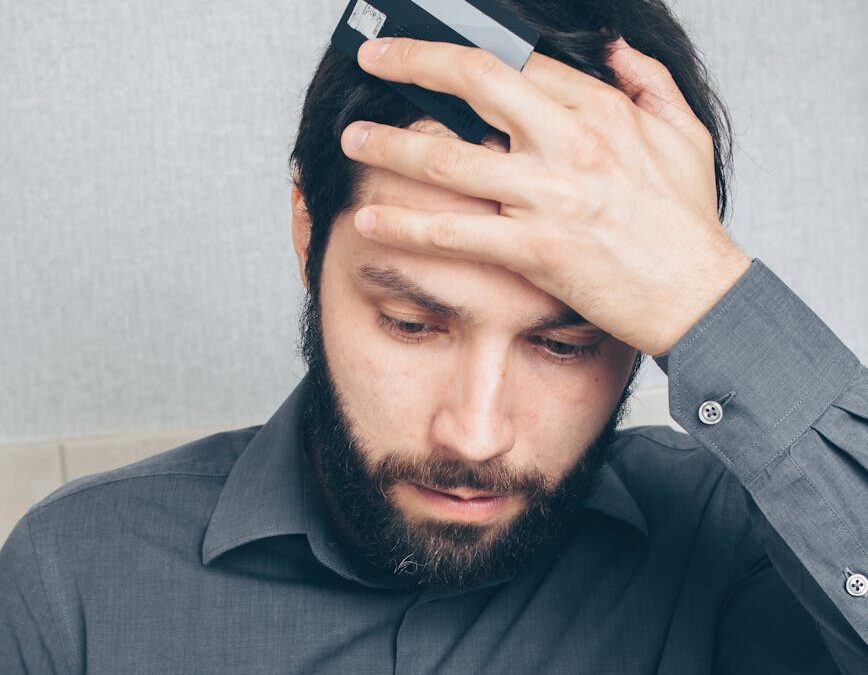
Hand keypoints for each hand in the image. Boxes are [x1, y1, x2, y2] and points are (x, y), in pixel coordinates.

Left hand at [340, 37, 750, 355]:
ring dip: (391, 146)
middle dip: (415, 63)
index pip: (519, 62)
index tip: (431, 50)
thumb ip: (647, 80)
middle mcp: (571, 142)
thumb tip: (613, 46)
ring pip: (452, 159)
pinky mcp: (536, 249)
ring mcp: (550, 196)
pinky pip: (455, 233)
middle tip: (374, 60)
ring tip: (354, 140)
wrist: (700, 297)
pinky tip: (370, 219)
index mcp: (603, 111)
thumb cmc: (687, 222)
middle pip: (477, 81)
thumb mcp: (682, 135)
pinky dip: (406, 226)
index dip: (466, 50)